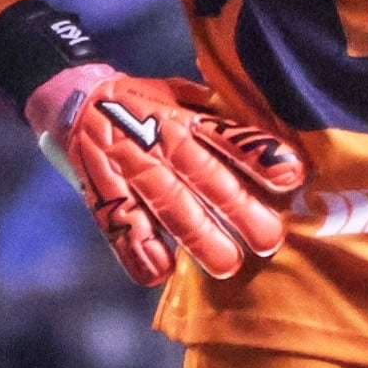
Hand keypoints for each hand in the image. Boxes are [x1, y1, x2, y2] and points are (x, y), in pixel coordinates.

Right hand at [29, 65, 304, 287]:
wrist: (75, 99)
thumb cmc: (145, 104)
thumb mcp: (182, 95)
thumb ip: (220, 117)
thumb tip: (274, 140)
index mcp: (184, 116)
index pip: (227, 134)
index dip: (258, 153)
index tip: (292, 176)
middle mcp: (159, 140)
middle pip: (202, 174)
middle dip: (237, 208)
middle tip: (268, 240)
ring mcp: (128, 166)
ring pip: (166, 202)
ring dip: (196, 235)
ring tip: (226, 265)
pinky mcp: (102, 191)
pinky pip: (119, 221)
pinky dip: (136, 249)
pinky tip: (159, 272)